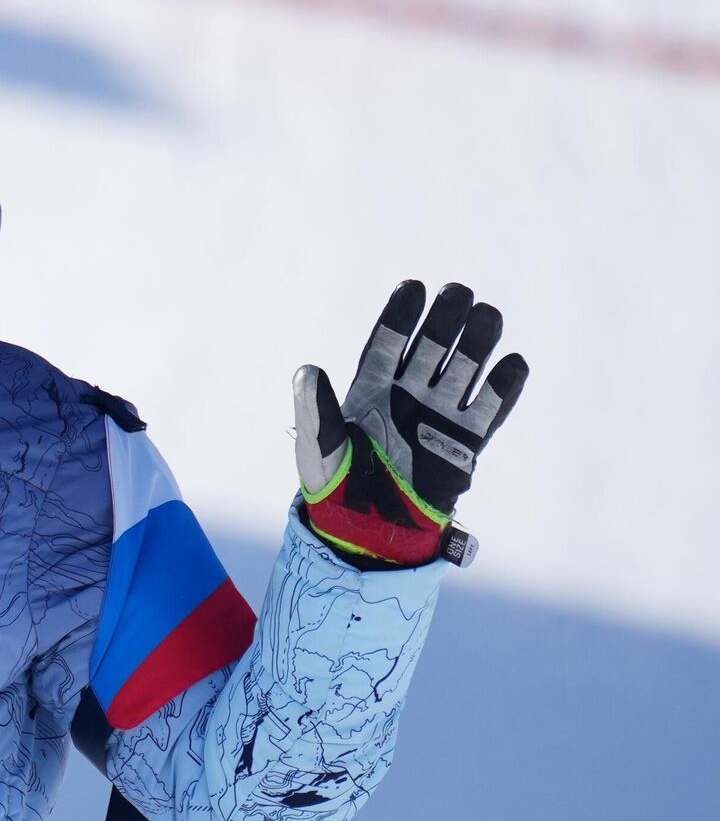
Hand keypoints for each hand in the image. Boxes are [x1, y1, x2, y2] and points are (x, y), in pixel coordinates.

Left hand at [293, 281, 528, 568]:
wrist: (366, 533)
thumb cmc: (335, 487)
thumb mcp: (319, 447)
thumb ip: (315, 410)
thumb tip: (306, 370)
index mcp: (369, 391)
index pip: (387, 343)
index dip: (400, 316)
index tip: (414, 287)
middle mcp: (406, 397)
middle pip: (430, 349)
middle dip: (444, 321)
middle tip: (460, 292)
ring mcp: (437, 418)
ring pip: (462, 371)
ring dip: (476, 343)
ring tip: (488, 314)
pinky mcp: (463, 445)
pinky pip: (487, 411)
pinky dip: (502, 388)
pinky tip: (514, 362)